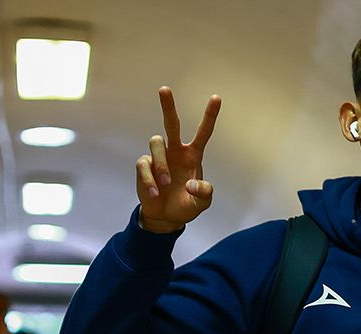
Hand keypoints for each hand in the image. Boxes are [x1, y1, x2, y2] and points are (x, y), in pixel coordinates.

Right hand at [135, 87, 221, 232]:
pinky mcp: (144, 166)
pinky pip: (144, 164)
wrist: (166, 217)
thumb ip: (203, 193)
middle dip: (168, 106)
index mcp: (193, 156)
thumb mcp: (202, 203)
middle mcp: (176, 151)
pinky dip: (149, 180)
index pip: (203, 132)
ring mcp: (159, 157)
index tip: (216, 97)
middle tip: (164, 89)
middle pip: (171, 123)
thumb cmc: (186, 206)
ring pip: (156, 143)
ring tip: (165, 184)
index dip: (209, 115)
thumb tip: (190, 184)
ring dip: (161, 164)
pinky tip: (155, 193)